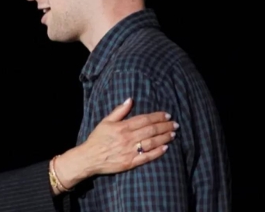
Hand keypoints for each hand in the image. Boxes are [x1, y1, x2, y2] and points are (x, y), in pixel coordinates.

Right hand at [54, 98, 176, 189]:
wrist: (89, 158)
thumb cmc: (97, 139)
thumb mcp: (105, 122)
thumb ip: (119, 111)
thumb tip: (130, 100)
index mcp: (123, 127)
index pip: (144, 120)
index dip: (157, 117)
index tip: (167, 115)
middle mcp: (128, 138)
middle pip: (151, 130)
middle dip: (165, 126)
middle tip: (175, 124)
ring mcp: (130, 151)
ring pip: (152, 143)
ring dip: (164, 138)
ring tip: (173, 134)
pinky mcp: (130, 163)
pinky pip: (147, 157)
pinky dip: (157, 152)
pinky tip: (165, 148)